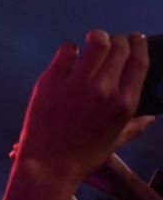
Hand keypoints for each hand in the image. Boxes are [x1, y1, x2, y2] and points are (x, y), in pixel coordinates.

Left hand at [16, 30, 148, 189]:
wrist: (49, 162)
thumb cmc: (84, 155)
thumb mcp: (115, 141)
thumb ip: (135, 126)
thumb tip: (150, 117)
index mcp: (124, 104)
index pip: (138, 63)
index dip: (139, 45)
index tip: (136, 38)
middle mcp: (104, 89)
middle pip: (118, 49)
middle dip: (119, 40)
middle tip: (113, 40)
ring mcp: (77, 83)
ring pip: (95, 44)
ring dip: (98, 36)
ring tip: (94, 38)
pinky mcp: (52, 80)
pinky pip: (66, 52)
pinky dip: (71, 49)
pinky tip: (70, 54)